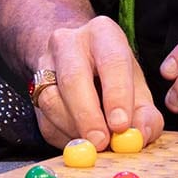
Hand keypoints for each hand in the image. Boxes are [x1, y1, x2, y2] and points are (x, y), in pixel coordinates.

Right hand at [34, 16, 164, 149]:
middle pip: (73, 78)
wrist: (77, 62)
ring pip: (52, 101)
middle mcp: (68, 42)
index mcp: (102, 34)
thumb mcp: (137, 87)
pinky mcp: (32, 88)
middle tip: (101, 142)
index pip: (111, 61)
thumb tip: (140, 135)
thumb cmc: (114, 76)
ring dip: (74, 129)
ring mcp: (44, 63)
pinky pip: (44, 119)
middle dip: (88, 116)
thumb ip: (146, 114)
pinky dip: (64, 136)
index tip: (121, 125)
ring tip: (94, 143)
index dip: (117, 95)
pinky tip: (80, 138)